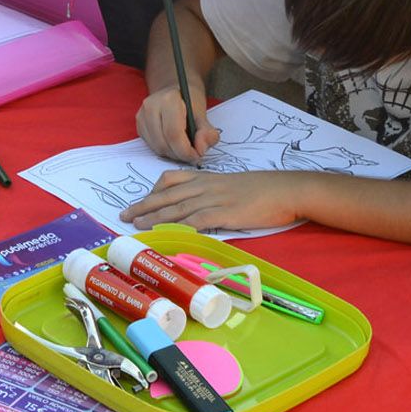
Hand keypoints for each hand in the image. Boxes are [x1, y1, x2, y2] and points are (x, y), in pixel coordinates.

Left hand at [123, 168, 306, 233]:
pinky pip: (197, 220)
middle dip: (143, 206)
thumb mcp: (231, 185)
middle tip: (124, 215)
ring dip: (154, 217)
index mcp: (206, 178)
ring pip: (177, 208)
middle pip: (167, 195)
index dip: (152, 192)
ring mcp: (214, 199)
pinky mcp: (225, 213)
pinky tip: (168, 233)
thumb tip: (198, 207)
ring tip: (137, 225)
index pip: (171, 181)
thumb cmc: (263, 190)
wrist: (286, 190)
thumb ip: (212, 193)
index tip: (138, 202)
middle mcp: (205, 187)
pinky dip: (180, 226)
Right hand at [135, 81, 220, 164]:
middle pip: (164, 144)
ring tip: (184, 148)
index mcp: (168, 100)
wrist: (175, 91)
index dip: (186, 151)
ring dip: (172, 154)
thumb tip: (200, 149)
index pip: (174, 134)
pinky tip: (173, 143)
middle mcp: (151, 106)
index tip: (197, 156)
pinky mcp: (139, 125)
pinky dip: (165, 150)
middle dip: (180, 154)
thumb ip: (207, 133)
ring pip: (157, 147)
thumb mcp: (203, 115)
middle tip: (193, 154)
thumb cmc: (190, 102)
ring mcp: (142, 116)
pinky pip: (151, 146)